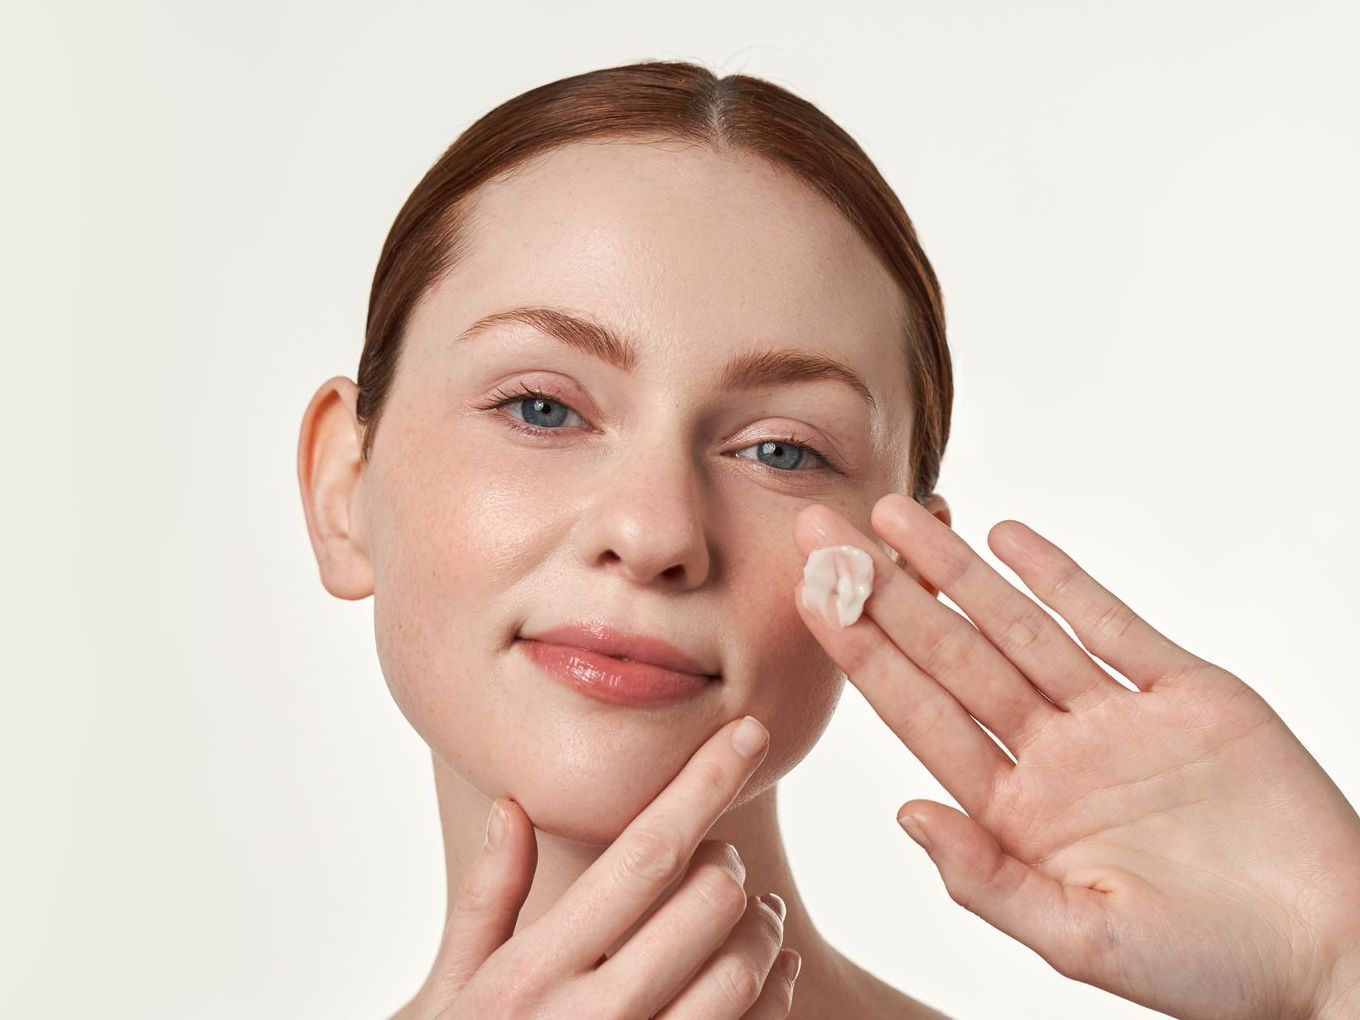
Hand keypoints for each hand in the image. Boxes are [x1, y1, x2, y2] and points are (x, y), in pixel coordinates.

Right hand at [403, 715, 801, 1019]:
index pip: (643, 852)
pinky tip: (763, 975)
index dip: (704, 782)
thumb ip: (485, 899)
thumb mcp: (448, 992)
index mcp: (535, 970)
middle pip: (707, 901)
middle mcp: (592, 1016)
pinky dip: (774, 992)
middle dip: (730, 861)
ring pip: (742, 971)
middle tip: (721, 859)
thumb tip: (511, 805)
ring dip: (762, 928)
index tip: (749, 732)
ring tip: (749, 916)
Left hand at [792, 493, 1359, 1019]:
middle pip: (951, 656)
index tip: (812, 595)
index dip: (863, 653)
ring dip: (957, 570)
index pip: (919, 716)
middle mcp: (1053, 755)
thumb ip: (986, 877)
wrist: (1333, 947)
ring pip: (1019, 627)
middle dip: (885, 592)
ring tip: (898, 515)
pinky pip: (1110, 623)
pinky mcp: (1185, 692)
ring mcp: (1115, 718)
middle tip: (823, 528)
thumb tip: (904, 811)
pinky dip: (1061, 577)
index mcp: (1017, 812)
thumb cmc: (1210, 965)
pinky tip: (1006, 537)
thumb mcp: (1082, 940)